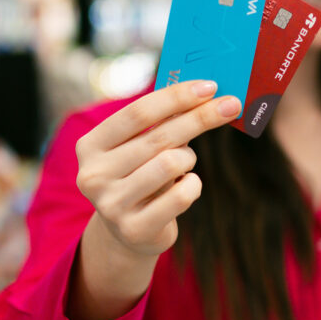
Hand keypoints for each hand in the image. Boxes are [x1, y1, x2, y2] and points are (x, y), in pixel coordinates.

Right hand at [75, 80, 240, 259]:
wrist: (128, 232)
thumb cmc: (141, 176)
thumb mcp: (140, 147)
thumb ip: (162, 122)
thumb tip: (207, 92)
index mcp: (90, 146)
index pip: (137, 112)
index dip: (176, 97)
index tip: (210, 86)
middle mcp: (94, 175)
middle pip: (159, 136)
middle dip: (200, 118)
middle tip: (231, 105)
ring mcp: (111, 205)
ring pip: (171, 164)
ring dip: (189, 158)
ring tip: (185, 162)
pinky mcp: (135, 229)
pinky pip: (182, 195)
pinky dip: (193, 185)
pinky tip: (187, 185)